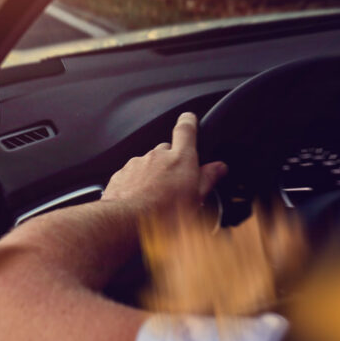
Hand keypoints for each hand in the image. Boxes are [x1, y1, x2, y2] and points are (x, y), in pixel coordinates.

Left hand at [102, 112, 227, 217]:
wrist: (127, 222)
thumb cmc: (164, 214)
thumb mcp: (196, 199)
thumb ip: (207, 178)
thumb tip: (219, 167)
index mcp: (180, 159)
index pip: (185, 130)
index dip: (188, 122)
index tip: (189, 118)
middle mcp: (156, 156)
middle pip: (166, 150)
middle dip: (171, 162)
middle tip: (175, 183)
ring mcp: (136, 164)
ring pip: (148, 163)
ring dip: (153, 175)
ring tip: (156, 198)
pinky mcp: (121, 174)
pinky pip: (132, 174)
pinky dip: (137, 183)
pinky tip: (140, 200)